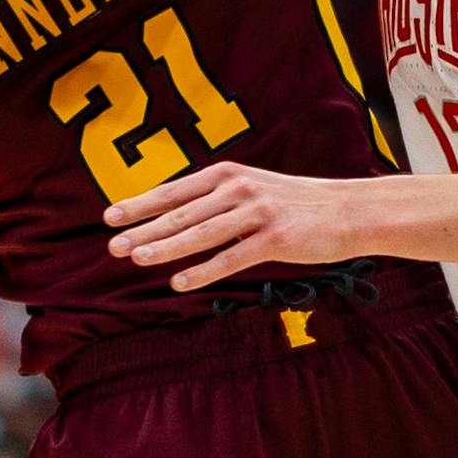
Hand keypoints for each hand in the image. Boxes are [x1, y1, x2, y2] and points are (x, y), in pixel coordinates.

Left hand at [104, 163, 359, 290]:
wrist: (347, 210)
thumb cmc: (292, 204)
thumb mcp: (250, 189)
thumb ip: (214, 200)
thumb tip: (171, 217)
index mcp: (226, 174)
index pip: (174, 192)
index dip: (140, 204)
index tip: (110, 217)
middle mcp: (238, 188)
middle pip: (181, 213)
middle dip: (144, 229)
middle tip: (113, 246)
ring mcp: (257, 212)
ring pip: (202, 233)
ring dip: (166, 248)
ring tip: (138, 259)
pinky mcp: (276, 239)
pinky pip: (231, 257)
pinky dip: (203, 271)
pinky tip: (180, 282)